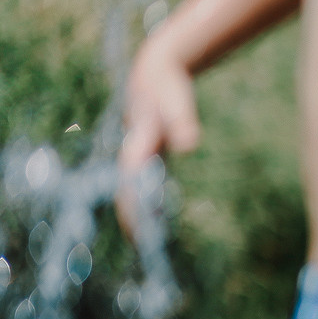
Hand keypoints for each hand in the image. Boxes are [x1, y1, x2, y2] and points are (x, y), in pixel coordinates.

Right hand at [116, 42, 199, 239]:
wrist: (155, 71)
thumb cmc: (167, 87)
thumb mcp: (176, 101)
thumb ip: (182, 122)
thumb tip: (188, 145)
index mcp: (138, 146)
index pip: (132, 184)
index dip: (134, 208)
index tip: (140, 230)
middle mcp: (135, 152)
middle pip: (129, 191)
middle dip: (133, 218)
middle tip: (142, 247)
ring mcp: (141, 153)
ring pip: (134, 189)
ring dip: (139, 214)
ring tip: (146, 242)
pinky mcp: (149, 153)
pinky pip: (145, 183)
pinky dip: (149, 201)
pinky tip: (159, 219)